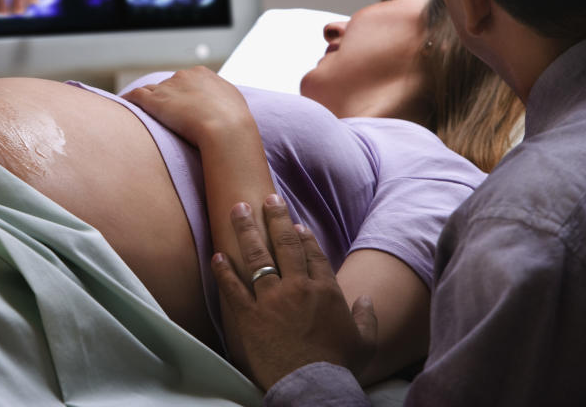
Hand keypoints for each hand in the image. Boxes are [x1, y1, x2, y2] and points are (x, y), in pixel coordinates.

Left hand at [123, 66, 252, 145]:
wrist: (226, 128)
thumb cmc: (234, 120)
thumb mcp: (233, 102)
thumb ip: (222, 98)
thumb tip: (222, 104)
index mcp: (202, 73)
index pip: (186, 81)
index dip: (182, 94)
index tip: (181, 106)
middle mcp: (183, 76)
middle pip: (168, 85)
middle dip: (165, 97)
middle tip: (164, 114)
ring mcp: (167, 88)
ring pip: (150, 90)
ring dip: (146, 100)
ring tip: (139, 110)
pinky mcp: (154, 100)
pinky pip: (135, 96)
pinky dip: (128, 100)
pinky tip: (122, 106)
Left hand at [211, 196, 377, 389]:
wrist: (313, 387)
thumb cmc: (340, 366)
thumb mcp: (365, 343)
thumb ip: (367, 317)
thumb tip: (368, 300)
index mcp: (326, 291)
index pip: (313, 253)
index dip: (304, 236)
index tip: (297, 225)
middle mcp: (298, 288)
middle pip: (285, 244)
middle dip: (276, 217)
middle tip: (269, 198)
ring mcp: (272, 300)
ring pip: (256, 256)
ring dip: (246, 230)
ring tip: (238, 208)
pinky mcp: (250, 316)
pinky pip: (233, 288)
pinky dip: (223, 271)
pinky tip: (217, 255)